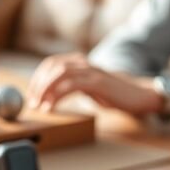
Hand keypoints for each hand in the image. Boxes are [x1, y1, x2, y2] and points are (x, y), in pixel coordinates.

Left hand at [27, 53, 161, 116]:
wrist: (139, 97)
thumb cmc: (112, 95)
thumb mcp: (87, 88)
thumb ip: (71, 87)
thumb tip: (49, 96)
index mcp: (79, 62)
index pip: (50, 64)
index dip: (37, 78)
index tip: (30, 95)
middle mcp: (83, 62)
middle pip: (52, 67)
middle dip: (38, 85)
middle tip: (32, 103)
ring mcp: (91, 70)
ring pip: (60, 73)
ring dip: (45, 89)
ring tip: (40, 105)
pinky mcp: (97, 82)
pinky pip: (71, 85)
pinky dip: (57, 96)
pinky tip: (52, 107)